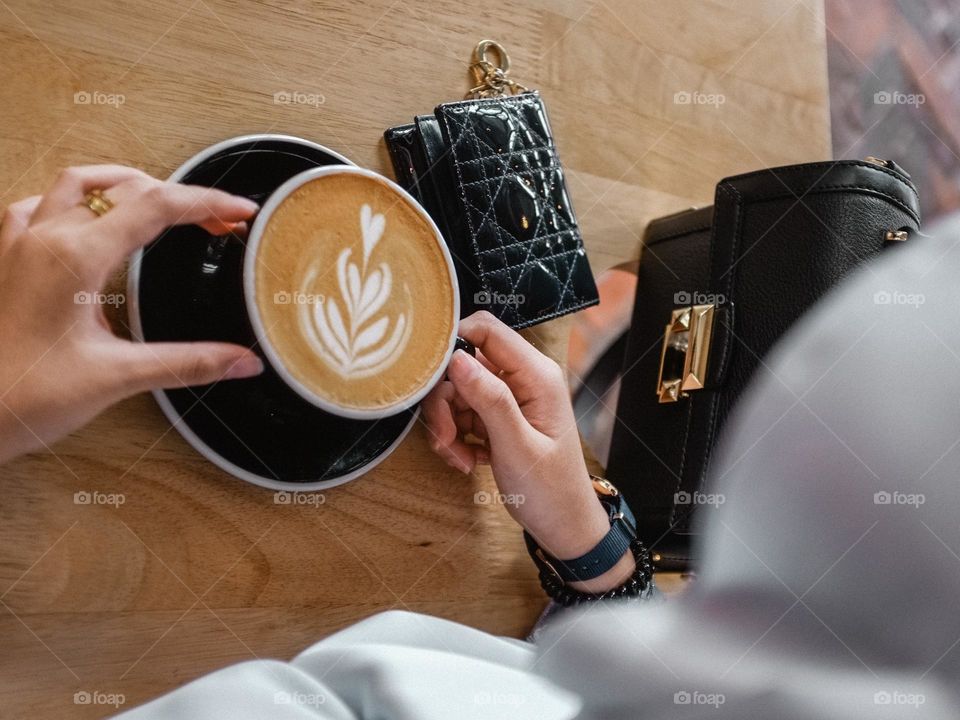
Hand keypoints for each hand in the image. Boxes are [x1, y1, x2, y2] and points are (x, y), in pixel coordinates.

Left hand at [0, 165, 263, 463]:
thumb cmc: (22, 396)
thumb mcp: (118, 377)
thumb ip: (189, 363)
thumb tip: (243, 360)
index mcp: (77, 255)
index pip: (158, 206)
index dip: (208, 202)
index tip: (241, 211)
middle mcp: (46, 237)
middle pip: (126, 189)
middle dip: (180, 198)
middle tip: (217, 221)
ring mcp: (19, 245)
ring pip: (77, 185)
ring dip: (125, 185)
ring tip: (161, 200)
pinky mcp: (5, 262)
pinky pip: (36, 207)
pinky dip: (72, 203)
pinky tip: (84, 220)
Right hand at [422, 311, 634, 591]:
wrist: (564, 527)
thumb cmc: (550, 491)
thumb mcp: (517, 447)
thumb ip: (489, 400)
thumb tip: (457, 359)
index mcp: (536, 375)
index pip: (486, 330)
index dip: (451, 344)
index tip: (428, 379)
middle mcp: (523, 378)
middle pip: (463, 364)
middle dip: (445, 403)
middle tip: (445, 440)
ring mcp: (510, 397)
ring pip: (457, 391)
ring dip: (448, 426)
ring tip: (458, 458)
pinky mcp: (498, 416)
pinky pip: (462, 413)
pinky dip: (456, 437)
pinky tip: (466, 460)